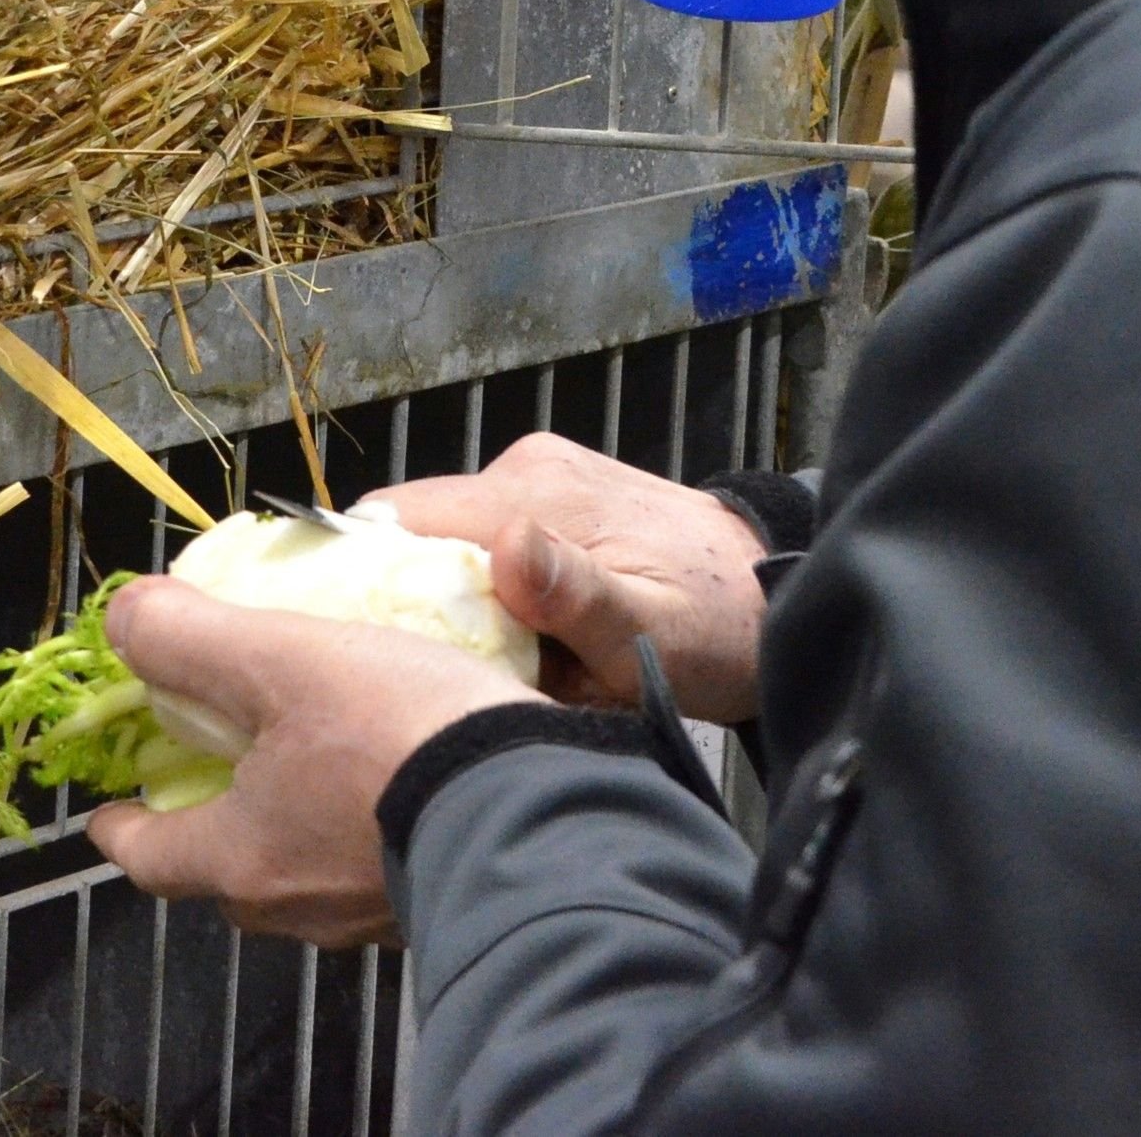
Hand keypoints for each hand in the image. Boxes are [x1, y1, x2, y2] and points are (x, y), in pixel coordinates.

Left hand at [85, 576, 535, 947]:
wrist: (538, 807)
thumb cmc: (397, 737)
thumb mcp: (284, 659)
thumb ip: (191, 637)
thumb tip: (122, 619)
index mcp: (242, 860)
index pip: (149, 857)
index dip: (122, 826)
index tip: (109, 809)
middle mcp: (298, 907)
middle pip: (226, 873)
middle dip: (214, 824)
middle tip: (220, 769)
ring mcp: (369, 915)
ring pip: (304, 875)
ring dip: (297, 827)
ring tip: (319, 764)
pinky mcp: (433, 900)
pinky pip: (376, 869)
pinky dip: (367, 830)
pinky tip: (401, 780)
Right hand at [382, 434, 771, 721]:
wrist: (774, 595)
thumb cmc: (716, 628)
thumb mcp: (649, 634)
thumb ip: (575, 597)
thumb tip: (503, 546)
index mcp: (536, 494)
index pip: (399, 520)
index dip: (367, 581)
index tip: (366, 649)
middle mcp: (526, 468)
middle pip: (417, 533)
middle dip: (417, 601)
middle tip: (445, 673)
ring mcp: (542, 475)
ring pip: (450, 542)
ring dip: (459, 603)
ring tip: (498, 663)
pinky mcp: (555, 493)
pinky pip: (487, 542)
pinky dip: (491, 593)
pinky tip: (528, 640)